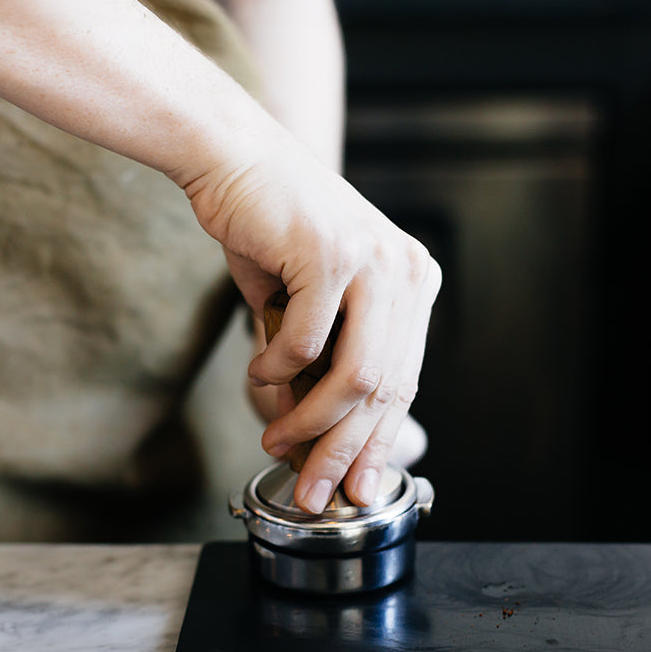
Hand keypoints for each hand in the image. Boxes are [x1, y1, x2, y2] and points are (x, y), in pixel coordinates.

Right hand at [191, 134, 439, 512]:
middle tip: (315, 492)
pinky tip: (258, 374)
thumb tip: (314, 434)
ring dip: (310, 422)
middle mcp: (407, 272)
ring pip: (355, 377)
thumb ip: (324, 362)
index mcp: (415, 283)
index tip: (355, 488)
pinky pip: (305, 342)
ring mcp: (375, 262)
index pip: (404, 384)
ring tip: (276, 439)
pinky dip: (276, 371)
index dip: (377, 445)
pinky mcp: (332, 254)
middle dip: (345, 453)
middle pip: (383, 390)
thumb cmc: (273, 230)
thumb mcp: (313, 302)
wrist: (236, 159)